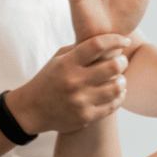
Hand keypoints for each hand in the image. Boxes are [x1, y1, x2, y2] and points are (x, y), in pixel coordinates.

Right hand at [5, 34, 130, 134]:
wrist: (32, 109)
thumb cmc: (49, 79)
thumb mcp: (59, 59)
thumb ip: (80, 49)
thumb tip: (107, 40)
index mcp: (67, 63)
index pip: (97, 45)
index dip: (115, 40)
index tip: (124, 41)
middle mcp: (74, 81)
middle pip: (113, 67)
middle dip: (122, 62)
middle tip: (122, 61)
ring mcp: (80, 101)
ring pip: (116, 87)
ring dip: (122, 81)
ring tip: (119, 79)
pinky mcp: (86, 116)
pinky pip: (112, 105)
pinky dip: (119, 97)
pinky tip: (116, 93)